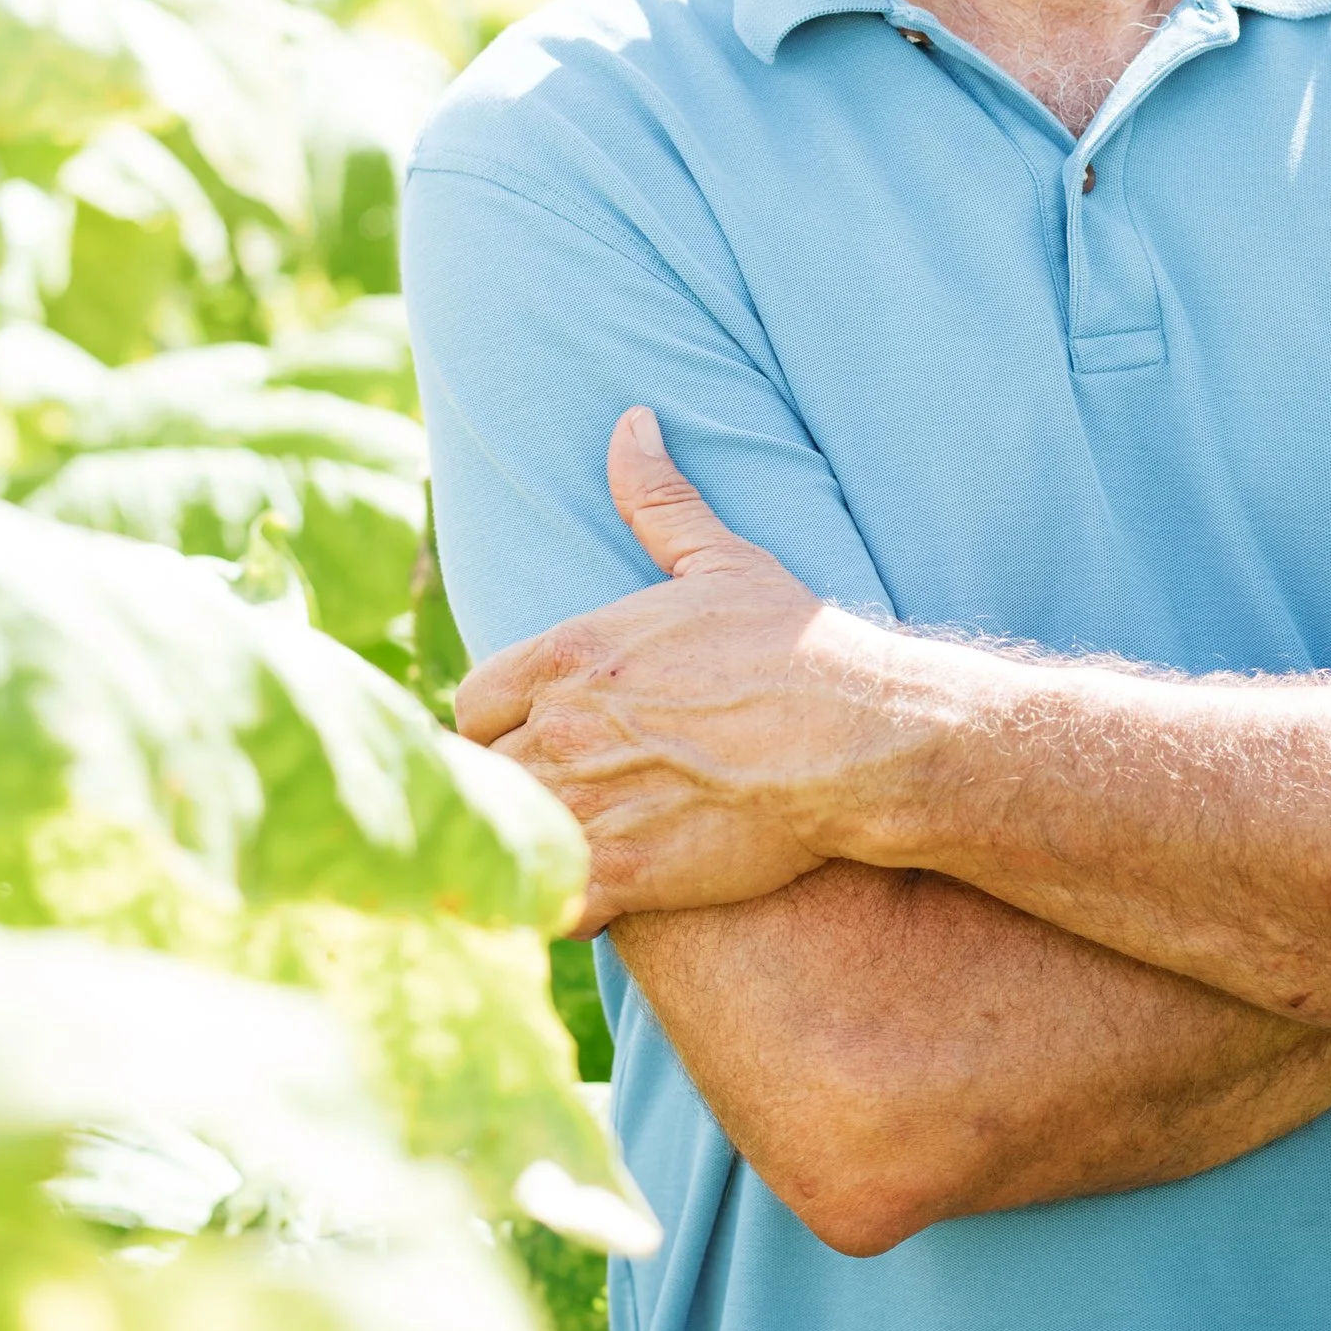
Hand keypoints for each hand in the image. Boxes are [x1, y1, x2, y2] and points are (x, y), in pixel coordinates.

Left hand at [453, 408, 921, 928]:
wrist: (859, 738)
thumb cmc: (796, 647)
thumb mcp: (724, 560)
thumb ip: (660, 499)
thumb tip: (631, 423)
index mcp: (569, 656)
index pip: (471, 703)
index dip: (496, 728)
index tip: (531, 741)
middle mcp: (560, 729)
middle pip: (481, 774)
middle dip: (512, 787)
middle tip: (555, 800)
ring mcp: (586, 804)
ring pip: (508, 837)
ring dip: (532, 844)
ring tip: (567, 852)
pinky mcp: (623, 873)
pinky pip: (547, 904)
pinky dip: (559, 908)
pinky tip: (590, 902)